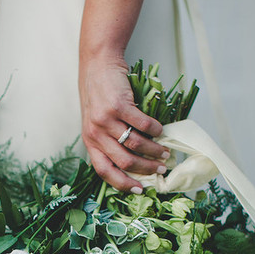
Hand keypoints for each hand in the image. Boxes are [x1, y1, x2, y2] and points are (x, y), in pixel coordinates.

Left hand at [79, 54, 169, 192]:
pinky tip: (161, 130)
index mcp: (90, 142)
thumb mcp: (96, 123)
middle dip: (145, 168)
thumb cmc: (99, 95)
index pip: (104, 171)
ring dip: (154, 150)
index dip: (122, 183)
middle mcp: (95, 133)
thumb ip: (108, 141)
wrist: (98, 64)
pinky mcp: (119, 105)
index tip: (139, 189)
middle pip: (124, 161)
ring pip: (135, 144)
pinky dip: (155, 129)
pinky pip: (142, 123)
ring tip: (165, 151)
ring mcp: (106, 119)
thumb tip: (134, 162)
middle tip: (160, 168)